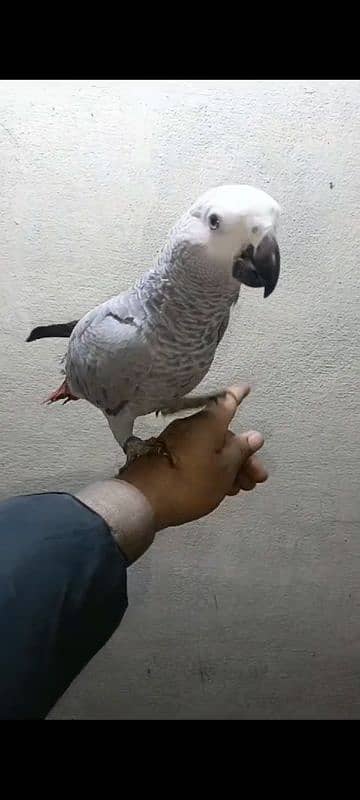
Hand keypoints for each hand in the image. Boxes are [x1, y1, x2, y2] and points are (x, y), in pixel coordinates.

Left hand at [122, 384, 266, 529]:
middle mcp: (191, 427)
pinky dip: (211, 468)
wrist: (141, 500)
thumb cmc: (190, 483)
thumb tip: (254, 435)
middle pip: (222, 435)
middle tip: (257, 479)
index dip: (238, 396)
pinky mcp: (166, 458)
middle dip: (242, 456)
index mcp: (208, 423)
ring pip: (210, 449)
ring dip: (228, 466)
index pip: (227, 403)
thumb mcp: (223, 470)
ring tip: (240, 489)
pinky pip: (196, 457)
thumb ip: (240, 451)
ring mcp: (176, 442)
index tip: (246, 388)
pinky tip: (220, 488)